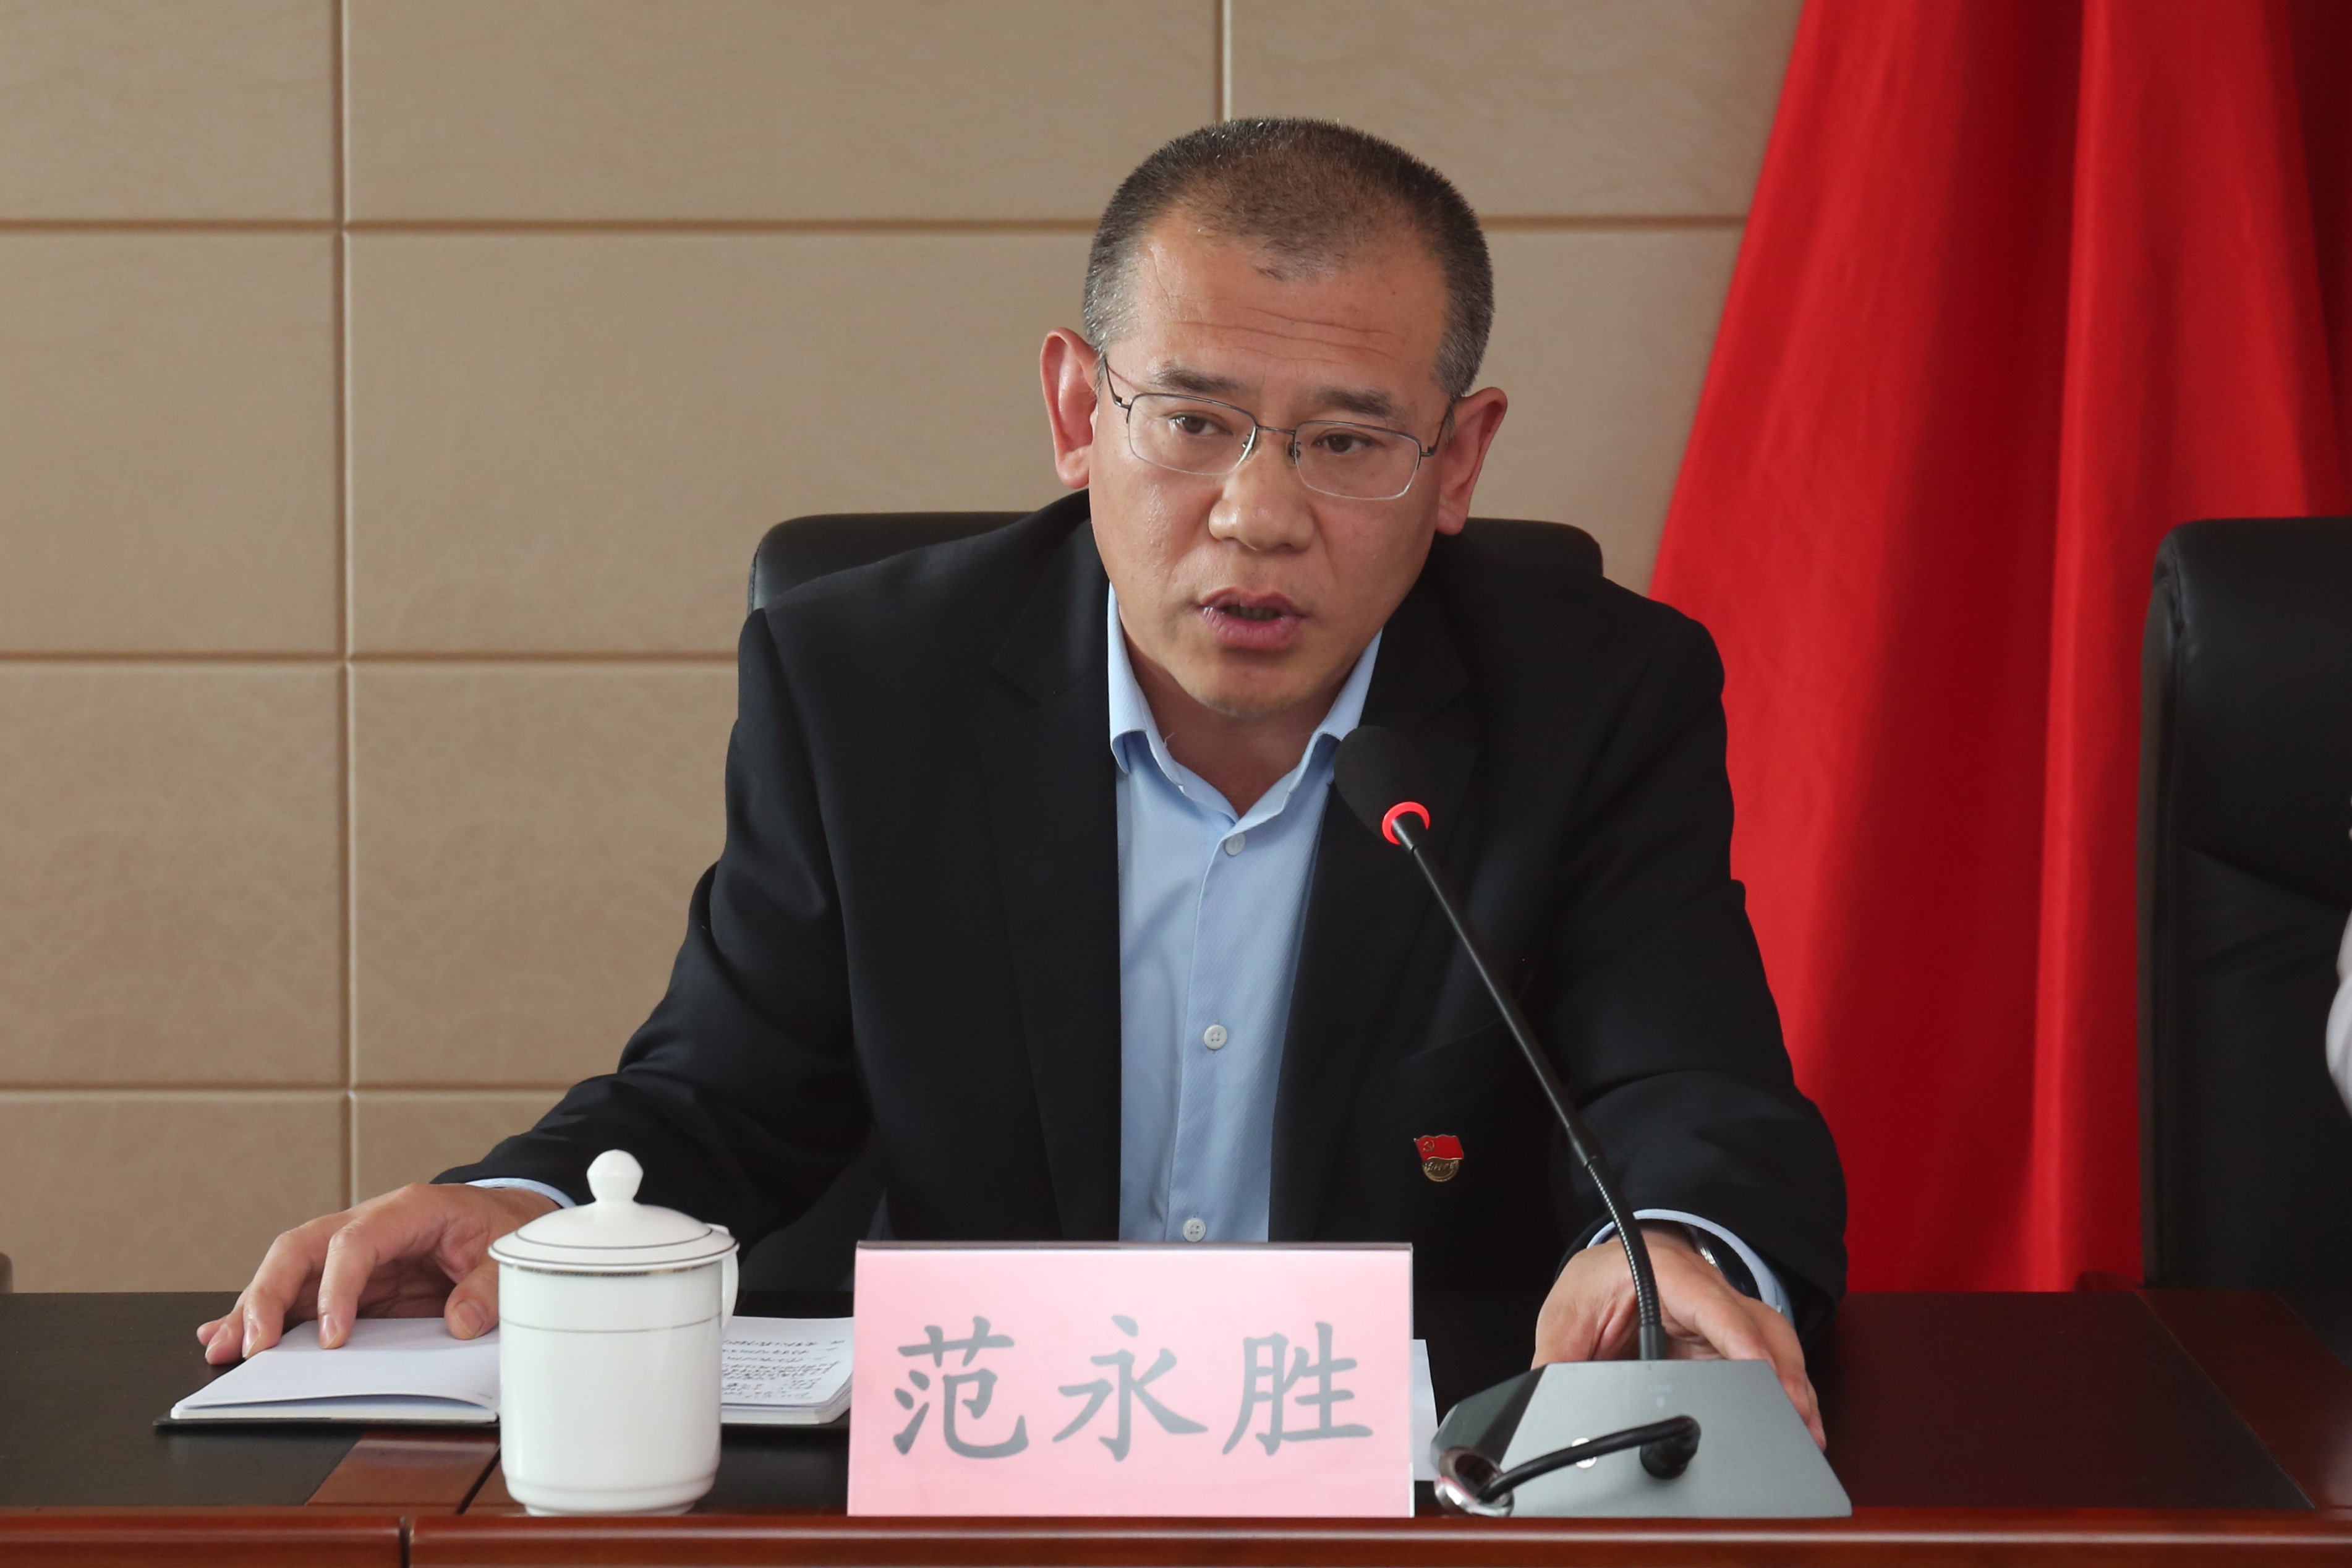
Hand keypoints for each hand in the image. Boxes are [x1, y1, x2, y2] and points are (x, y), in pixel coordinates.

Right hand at [196, 1183, 556, 1363]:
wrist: (505, 1215)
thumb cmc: (500, 1227)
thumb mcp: (508, 1252)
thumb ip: (490, 1287)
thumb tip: (462, 1322)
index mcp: (408, 1210)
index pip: (354, 1243)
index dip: (337, 1288)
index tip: (333, 1337)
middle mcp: (368, 1225)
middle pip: (301, 1248)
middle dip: (269, 1295)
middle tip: (254, 1345)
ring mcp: (351, 1251)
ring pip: (287, 1272)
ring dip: (253, 1310)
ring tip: (223, 1347)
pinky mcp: (347, 1278)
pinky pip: (297, 1293)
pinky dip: (263, 1315)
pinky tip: (228, 1335)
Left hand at [1533, 1220, 1824, 1448]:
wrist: (1613, 1265)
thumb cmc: (1598, 1281)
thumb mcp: (1567, 1313)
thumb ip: (1559, 1357)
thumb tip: (1547, 1398)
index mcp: (1668, 1274)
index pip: (1712, 1304)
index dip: (1739, 1338)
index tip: (1759, 1369)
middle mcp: (1709, 1292)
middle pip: (1761, 1326)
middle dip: (1783, 1371)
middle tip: (1798, 1419)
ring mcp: (1727, 1317)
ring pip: (1776, 1344)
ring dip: (1794, 1386)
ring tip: (1808, 1433)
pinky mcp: (1732, 1344)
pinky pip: (1770, 1363)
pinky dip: (1787, 1393)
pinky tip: (1801, 1426)